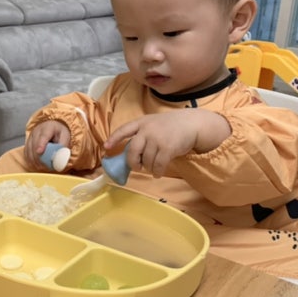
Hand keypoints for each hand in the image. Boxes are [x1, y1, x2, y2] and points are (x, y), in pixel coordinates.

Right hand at [24, 120, 71, 169]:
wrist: (51, 127)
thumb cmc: (59, 133)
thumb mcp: (65, 136)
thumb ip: (63, 146)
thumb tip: (61, 157)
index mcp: (48, 127)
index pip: (44, 135)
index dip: (41, 144)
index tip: (40, 152)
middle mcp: (36, 131)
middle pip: (34, 145)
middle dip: (39, 157)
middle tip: (46, 167)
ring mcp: (30, 137)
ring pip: (29, 150)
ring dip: (35, 161)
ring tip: (42, 168)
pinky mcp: (27, 143)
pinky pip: (26, 153)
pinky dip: (31, 161)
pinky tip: (36, 166)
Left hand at [104, 110, 230, 177]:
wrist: (191, 123)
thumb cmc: (170, 126)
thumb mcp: (153, 124)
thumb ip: (142, 135)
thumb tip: (131, 155)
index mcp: (141, 123)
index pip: (123, 130)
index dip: (114, 138)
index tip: (106, 147)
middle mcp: (147, 130)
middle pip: (132, 151)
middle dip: (133, 162)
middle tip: (137, 167)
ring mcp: (157, 139)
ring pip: (146, 160)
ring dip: (149, 167)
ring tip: (154, 167)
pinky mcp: (167, 148)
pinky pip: (157, 165)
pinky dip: (157, 172)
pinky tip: (158, 173)